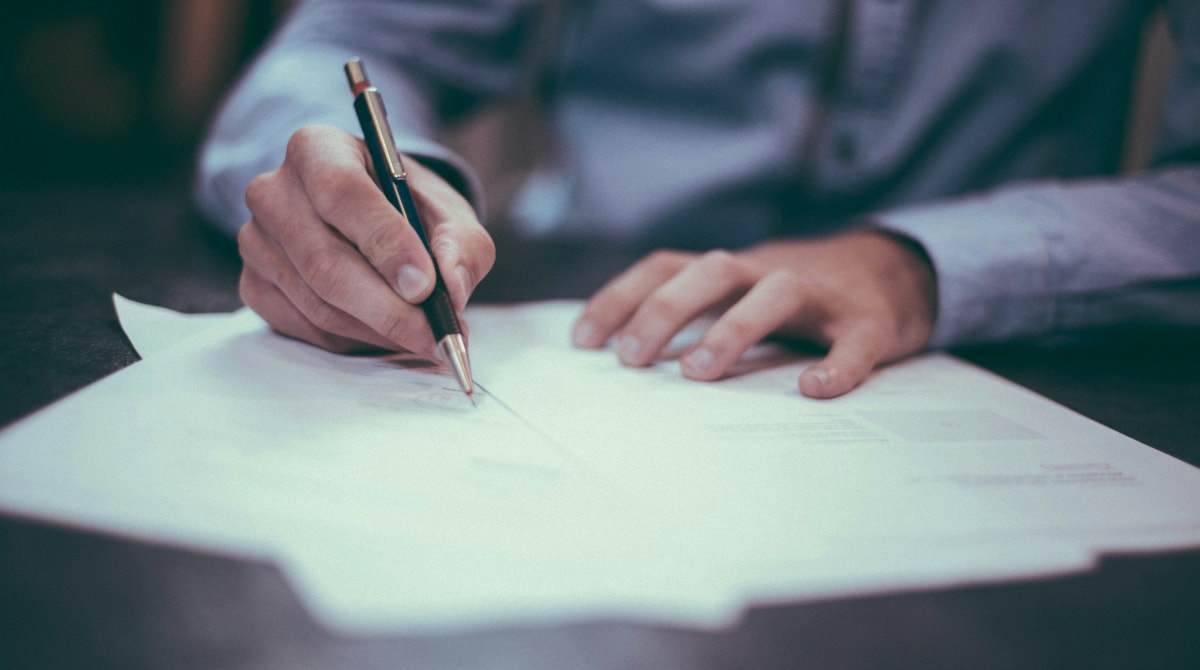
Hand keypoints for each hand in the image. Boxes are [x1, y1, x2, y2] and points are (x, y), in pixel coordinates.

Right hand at [237, 125, 493, 355]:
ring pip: (318, 303)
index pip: (342, 193)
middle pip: (325, 261)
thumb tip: (452, 288)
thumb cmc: (409, 209)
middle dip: (389, 308)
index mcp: (317, 149)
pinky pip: (306, 327)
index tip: (425, 286)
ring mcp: (256, 241)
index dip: (385, 243)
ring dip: (379, 330)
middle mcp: (273, 191)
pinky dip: (355, 340)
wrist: (371, 220)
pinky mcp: (254, 285)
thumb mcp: (449, 213)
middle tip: (436, 335)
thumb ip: (461, 244)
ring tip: (424, 337)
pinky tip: (387, 333)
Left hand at [571, 230, 936, 397]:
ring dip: (733, 328)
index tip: (583, 341)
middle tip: (631, 359)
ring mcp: (822, 295)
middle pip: (712, 271)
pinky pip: (854, 341)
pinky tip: (814, 390)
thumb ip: (694, 315)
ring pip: (776, 293)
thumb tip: (623, 359)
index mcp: (732, 271)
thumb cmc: (798, 297)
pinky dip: (837, 365)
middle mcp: (769, 272)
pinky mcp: (870, 322)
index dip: (621, 297)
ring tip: (698, 373)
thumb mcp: (740, 294)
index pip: (666, 267)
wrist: (897, 272)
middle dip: (665, 310)